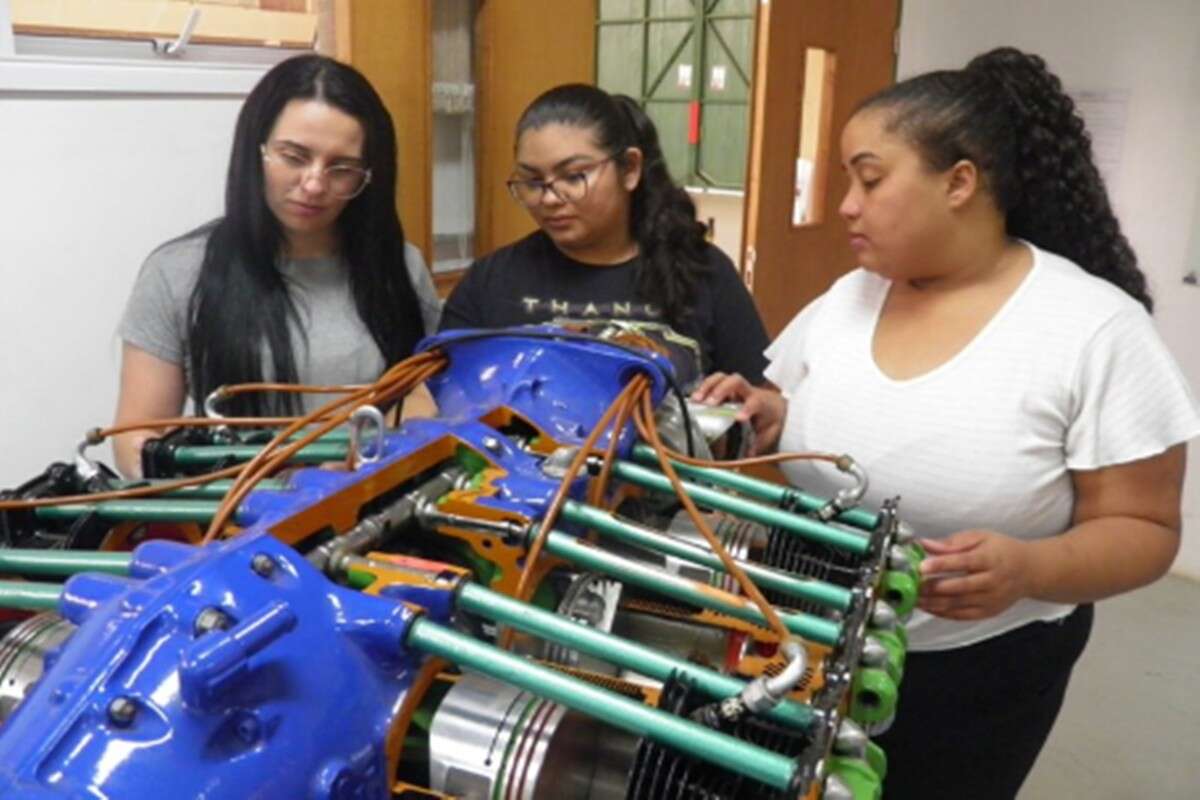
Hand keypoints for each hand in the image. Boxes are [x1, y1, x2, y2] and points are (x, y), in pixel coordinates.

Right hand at [691, 372, 785, 454]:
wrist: (776, 408)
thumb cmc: (770, 421)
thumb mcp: (769, 435)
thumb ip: (757, 445)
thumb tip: (746, 456)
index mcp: (761, 402)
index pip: (755, 402)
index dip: (747, 408)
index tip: (738, 418)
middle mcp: (747, 392)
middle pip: (735, 381)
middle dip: (721, 390)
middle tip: (709, 403)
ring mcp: (734, 389)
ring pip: (721, 378)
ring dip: (707, 387)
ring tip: (696, 400)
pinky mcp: (724, 389)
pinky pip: (711, 383)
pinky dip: (701, 389)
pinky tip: (692, 399)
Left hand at [917, 530, 1033, 620]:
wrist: (1029, 571)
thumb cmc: (1002, 551)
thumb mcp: (980, 537)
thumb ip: (953, 542)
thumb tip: (926, 544)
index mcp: (990, 559)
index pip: (963, 562)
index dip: (941, 564)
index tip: (922, 566)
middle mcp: (992, 581)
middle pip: (960, 586)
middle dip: (933, 587)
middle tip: (912, 584)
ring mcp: (991, 599)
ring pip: (958, 604)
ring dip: (933, 602)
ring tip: (914, 597)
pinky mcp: (988, 612)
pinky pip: (962, 615)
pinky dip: (943, 613)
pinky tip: (928, 607)